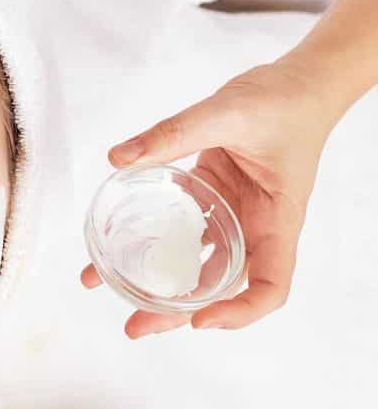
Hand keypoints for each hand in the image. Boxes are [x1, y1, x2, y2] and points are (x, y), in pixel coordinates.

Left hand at [82, 58, 344, 337]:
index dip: (240, 311)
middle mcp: (255, 225)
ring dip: (157, 279)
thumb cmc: (284, 101)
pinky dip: (153, 238)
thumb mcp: (226, 113)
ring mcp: (232, 213)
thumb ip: (172, 134)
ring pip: (196, 261)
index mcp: (276, 219)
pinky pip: (182, 227)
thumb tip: (120, 158)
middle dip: (177, 311)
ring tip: (109, 286)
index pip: (271, 284)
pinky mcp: (212, 195)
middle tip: (134, 327)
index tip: (200, 320)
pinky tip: (118, 242)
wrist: (298, 81)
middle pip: (221, 285)